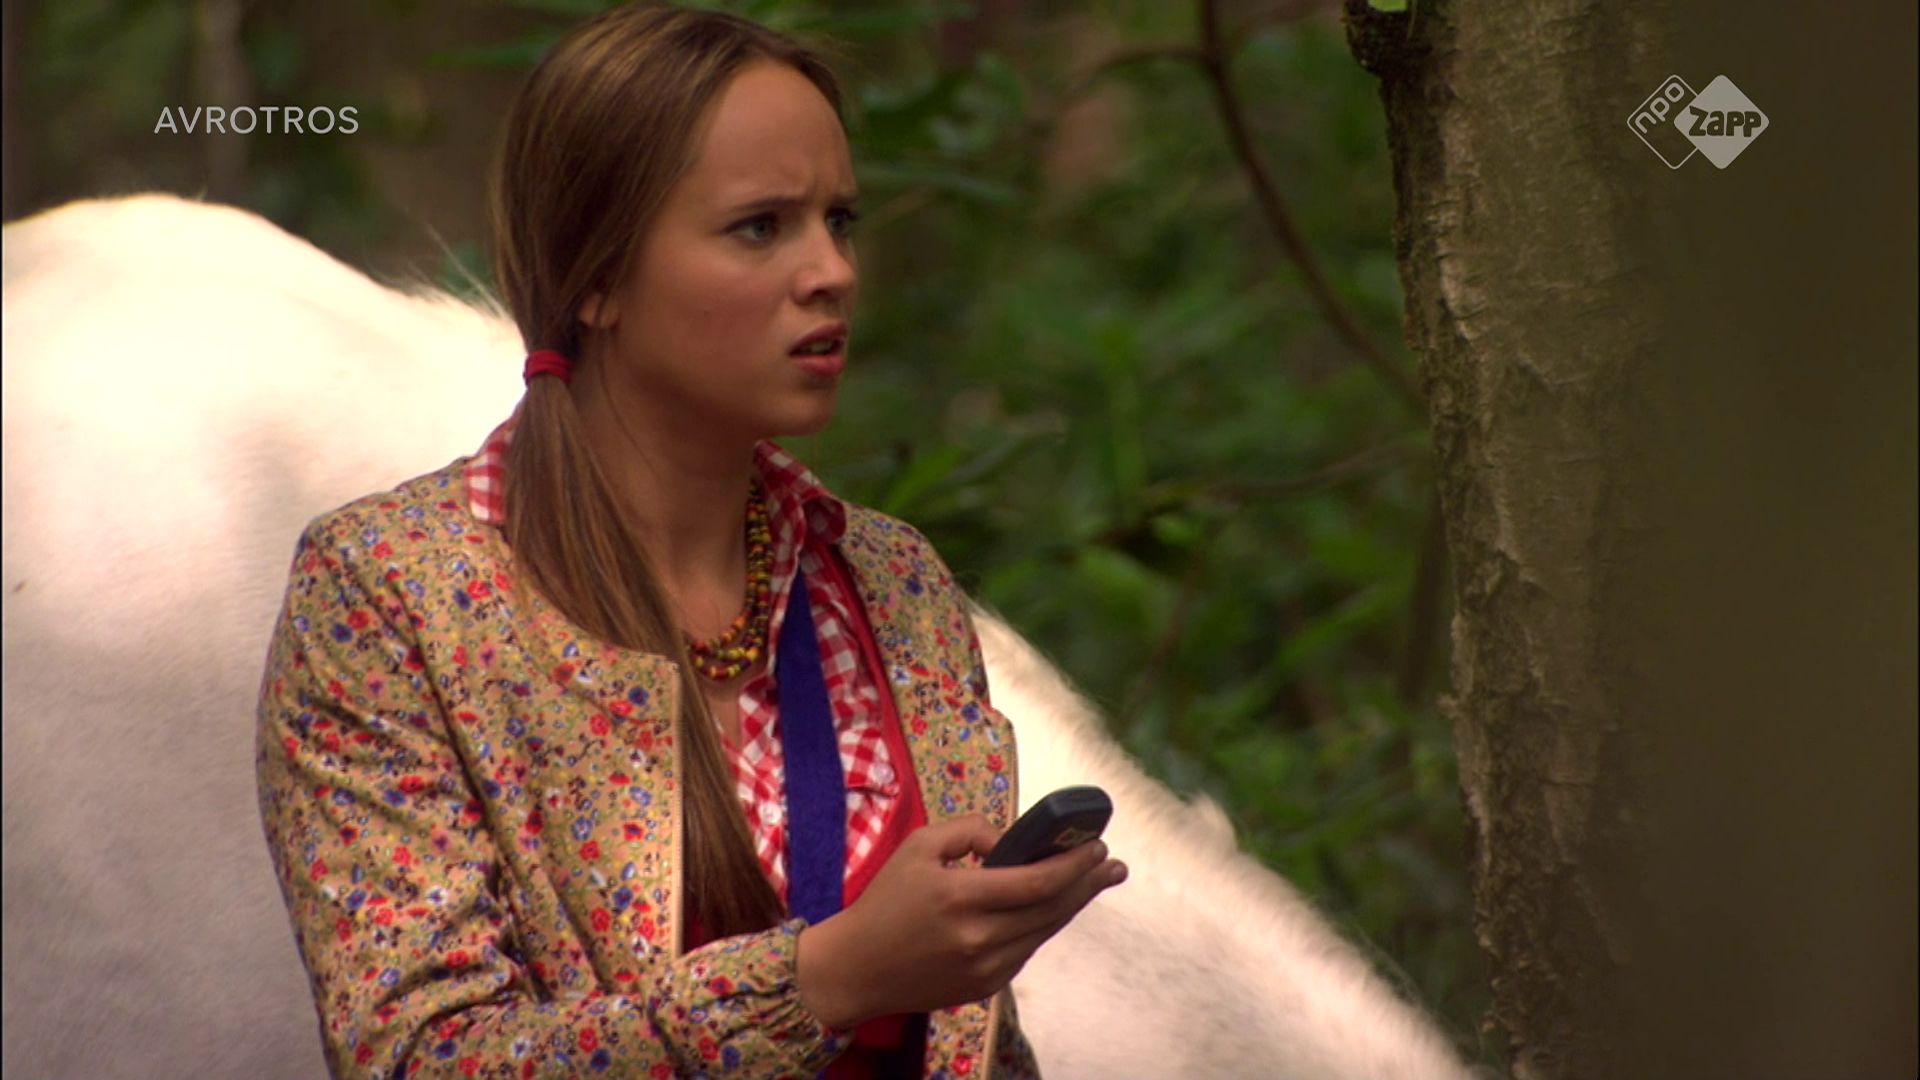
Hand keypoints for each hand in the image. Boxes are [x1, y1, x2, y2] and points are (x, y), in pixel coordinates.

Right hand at [796, 813, 1127, 1027]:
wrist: (857, 967)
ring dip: (1073, 905)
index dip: (1074, 865)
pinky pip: (1024, 951)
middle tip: (1113, 865)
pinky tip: (1053, 907)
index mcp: (960, 898)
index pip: (1037, 882)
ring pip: (1043, 932)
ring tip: (1097, 881)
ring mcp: (983, 969)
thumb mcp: (919, 846)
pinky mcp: (983, 988)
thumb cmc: (886, 900)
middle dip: (1088, 884)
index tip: (1098, 846)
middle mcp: (977, 939)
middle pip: (1052, 909)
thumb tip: (1012, 840)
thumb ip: (970, 831)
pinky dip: (1041, 926)